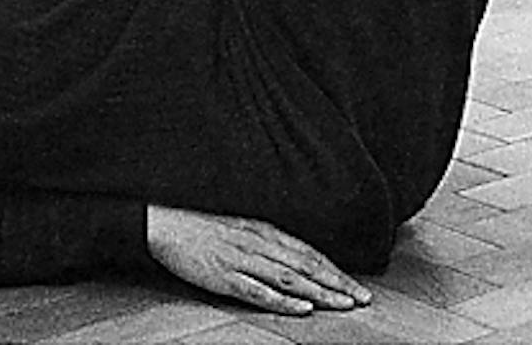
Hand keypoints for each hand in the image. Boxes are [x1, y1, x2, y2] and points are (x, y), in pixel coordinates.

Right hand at [146, 205, 371, 314]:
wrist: (168, 222)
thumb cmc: (205, 224)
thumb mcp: (243, 226)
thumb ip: (269, 241)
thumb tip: (297, 258)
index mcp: (266, 230)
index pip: (309, 253)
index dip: (335, 270)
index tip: (357, 286)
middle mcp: (261, 243)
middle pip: (307, 266)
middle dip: (337, 284)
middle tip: (363, 300)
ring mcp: (244, 260)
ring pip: (290, 279)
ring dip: (320, 294)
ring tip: (343, 306)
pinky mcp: (225, 276)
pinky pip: (259, 291)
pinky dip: (282, 301)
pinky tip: (301, 309)